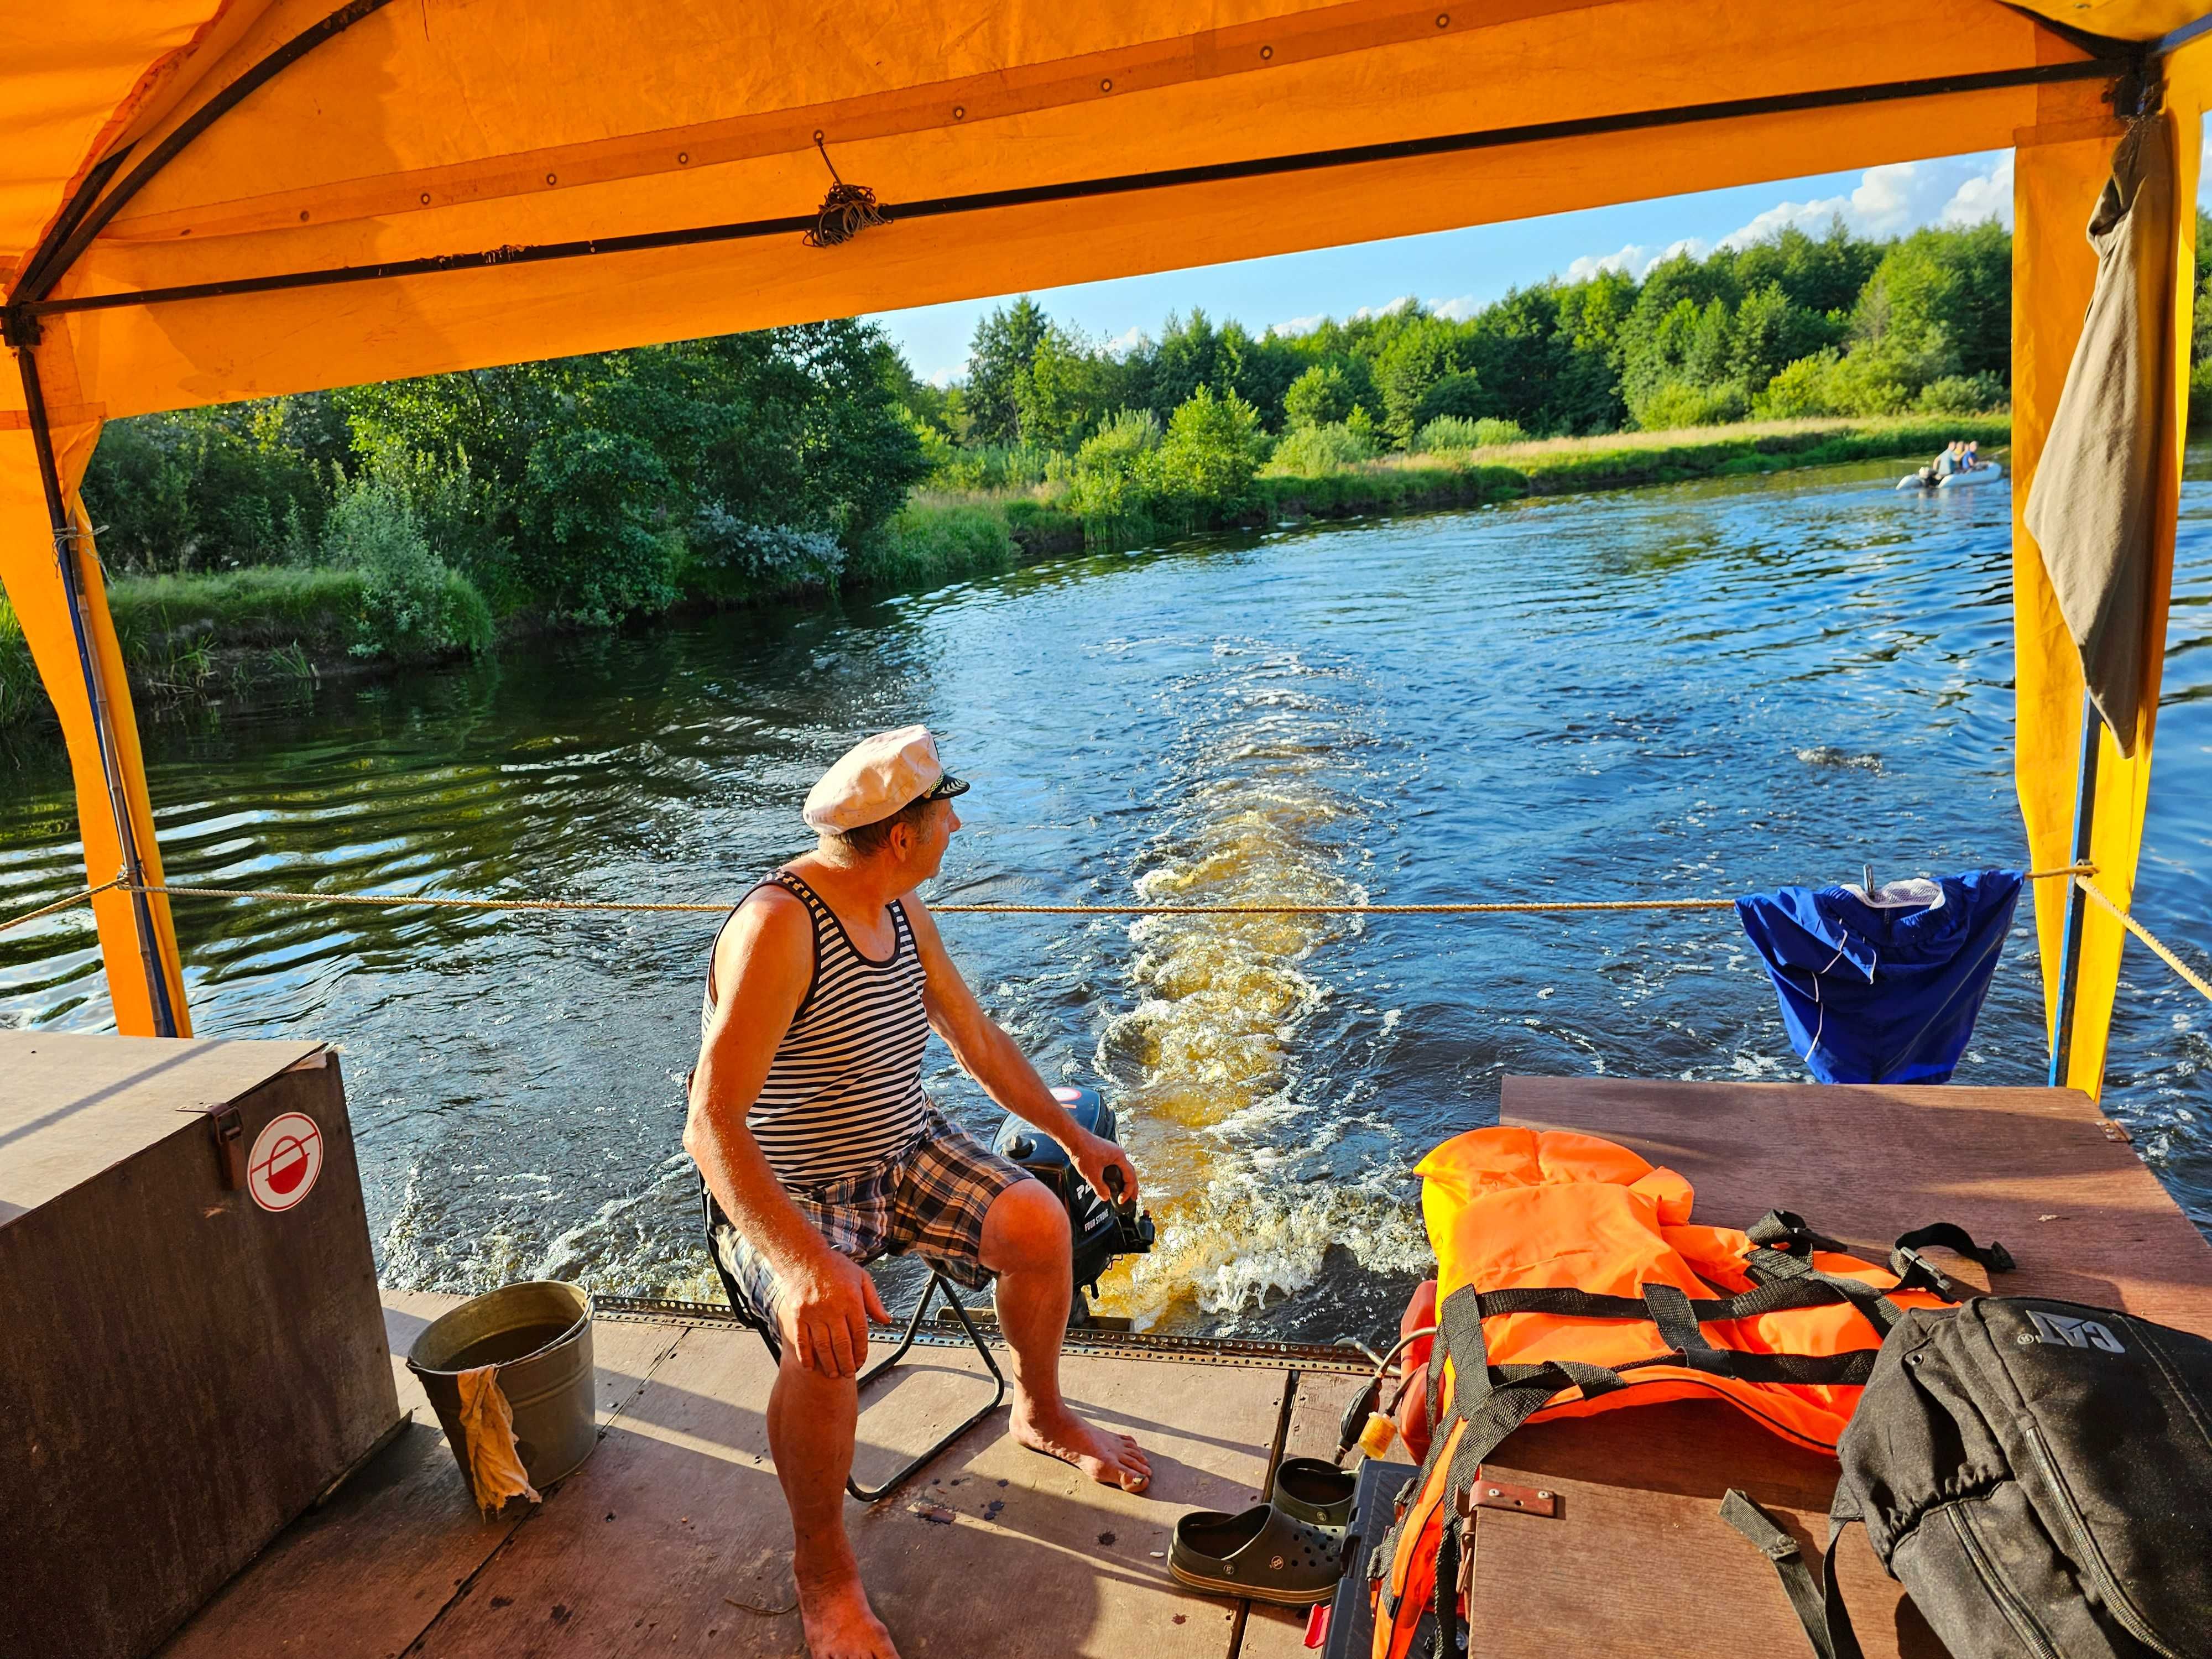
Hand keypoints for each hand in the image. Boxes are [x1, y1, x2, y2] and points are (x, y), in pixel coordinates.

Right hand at [775, 1249, 889, 1379]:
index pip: (859, 1333)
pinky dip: (806, 1356)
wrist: (804, 1256)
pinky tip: (810, 1367)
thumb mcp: (861, 1278)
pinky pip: (802, 1340)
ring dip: (829, 1364)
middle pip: (841, 1344)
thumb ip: (874, 1301)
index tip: (861, 1362)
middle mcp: (832, 1308)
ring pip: (822, 1346)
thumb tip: (887, 1320)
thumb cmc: (835, 1266)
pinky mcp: (797, 1315)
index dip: (861, 1352)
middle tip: (849, 1374)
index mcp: (851, 1299)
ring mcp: (813, 1313)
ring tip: (834, 1374)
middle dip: (846, 1363)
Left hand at [1070, 1132, 1139, 1209]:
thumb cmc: (1083, 1151)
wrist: (1074, 1139)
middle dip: (1131, 1186)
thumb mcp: (1092, 1175)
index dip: (1127, 1191)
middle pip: (1130, 1172)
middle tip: (1132, 1198)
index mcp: (1119, 1157)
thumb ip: (1100, 1188)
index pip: (1130, 1177)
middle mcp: (1118, 1153)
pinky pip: (1115, 1165)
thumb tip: (1106, 1197)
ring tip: (1124, 1191)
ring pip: (1123, 1168)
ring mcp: (1112, 1152)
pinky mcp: (1105, 1153)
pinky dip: (1117, 1174)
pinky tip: (1112, 1181)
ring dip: (1124, 1180)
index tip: (1121, 1200)